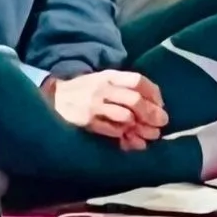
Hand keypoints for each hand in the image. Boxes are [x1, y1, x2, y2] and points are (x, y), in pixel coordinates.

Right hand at [44, 69, 167, 149]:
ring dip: (140, 128)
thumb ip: (125, 88)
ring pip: (126, 117)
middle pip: (135, 100)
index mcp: (109, 76)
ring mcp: (94, 105)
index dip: (153, 93)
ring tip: (148, 135)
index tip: (160, 105)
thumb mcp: (103, 81)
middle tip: (161, 123)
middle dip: (152, 113)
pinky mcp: (87, 121)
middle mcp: (103, 88)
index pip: (137, 80)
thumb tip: (155, 105)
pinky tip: (130, 140)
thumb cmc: (85, 90)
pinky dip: (125, 137)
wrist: (54, 97)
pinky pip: (113, 131)